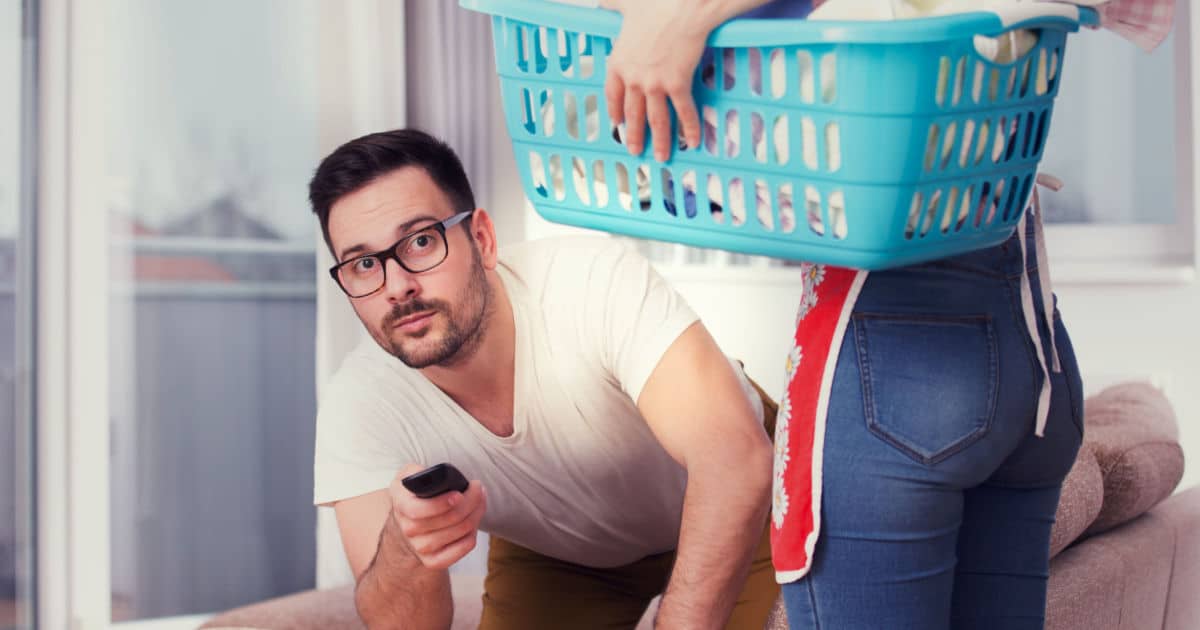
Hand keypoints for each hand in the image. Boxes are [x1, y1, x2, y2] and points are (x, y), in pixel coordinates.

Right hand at [388, 464, 486, 569]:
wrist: (408, 522)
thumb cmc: (416, 494)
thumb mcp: (409, 475)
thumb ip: (417, 470)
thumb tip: (434, 474)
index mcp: (400, 504)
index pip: (418, 510)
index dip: (442, 503)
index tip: (459, 494)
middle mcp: (407, 529)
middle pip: (449, 518)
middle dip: (471, 501)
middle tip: (478, 488)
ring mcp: (420, 548)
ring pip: (461, 530)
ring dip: (476, 513)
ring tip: (479, 500)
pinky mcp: (433, 561)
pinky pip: (463, 548)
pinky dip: (474, 533)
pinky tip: (473, 521)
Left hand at [601, 0, 715, 161]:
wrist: (681, 6)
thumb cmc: (655, 3)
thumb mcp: (625, 5)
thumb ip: (613, 7)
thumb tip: (603, 2)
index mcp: (618, 62)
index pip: (612, 95)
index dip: (615, 111)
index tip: (617, 123)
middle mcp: (634, 79)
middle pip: (633, 114)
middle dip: (634, 136)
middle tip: (635, 151)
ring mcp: (655, 85)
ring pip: (656, 120)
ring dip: (659, 141)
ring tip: (661, 157)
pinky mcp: (678, 84)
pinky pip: (683, 112)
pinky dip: (690, 128)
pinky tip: (693, 141)